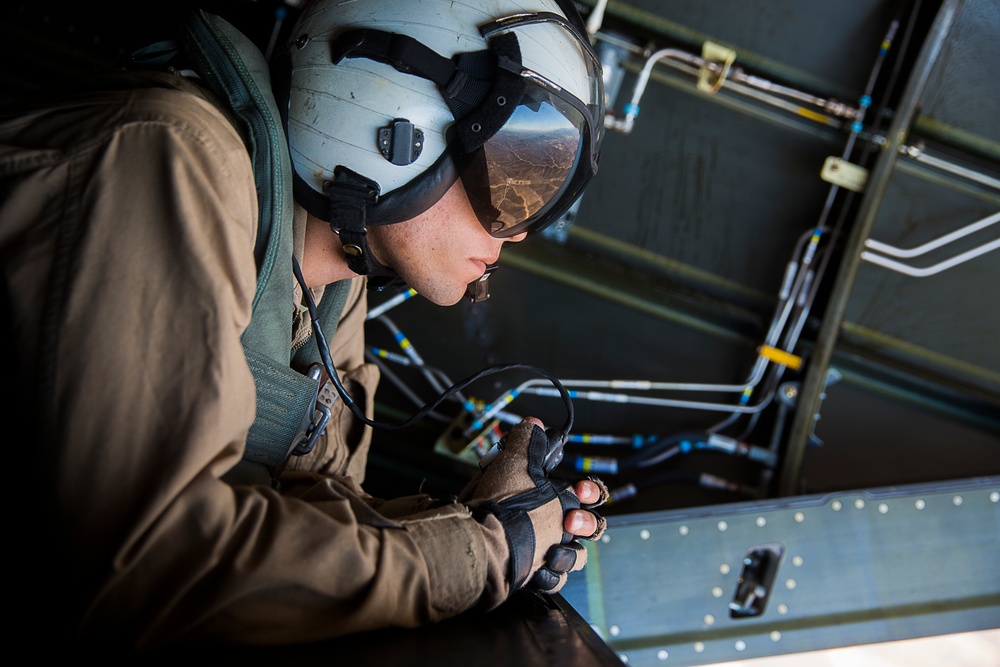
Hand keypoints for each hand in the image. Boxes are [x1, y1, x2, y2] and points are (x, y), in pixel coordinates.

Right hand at [459, 418, 606, 606]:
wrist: (483, 544)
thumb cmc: (501, 506)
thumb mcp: (512, 461)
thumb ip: (526, 441)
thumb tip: (534, 424)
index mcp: (564, 504)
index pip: (591, 494)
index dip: (588, 488)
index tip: (578, 486)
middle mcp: (563, 533)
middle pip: (591, 528)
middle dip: (583, 521)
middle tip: (567, 518)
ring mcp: (551, 558)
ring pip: (575, 558)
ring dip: (567, 551)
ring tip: (553, 544)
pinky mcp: (535, 578)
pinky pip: (553, 580)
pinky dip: (547, 574)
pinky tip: (538, 566)